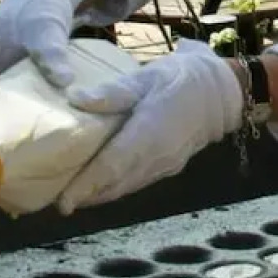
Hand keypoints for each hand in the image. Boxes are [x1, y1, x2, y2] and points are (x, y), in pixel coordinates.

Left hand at [55, 40, 242, 214]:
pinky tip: (99, 186)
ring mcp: (164, 164)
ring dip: (99, 195)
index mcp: (150, 133)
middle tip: (54, 202)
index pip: (112, 166)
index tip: (62, 202)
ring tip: (70, 197)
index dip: (86, 186)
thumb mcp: (149, 75)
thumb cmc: (182, 77)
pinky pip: (136, 182)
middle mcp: (157, 156)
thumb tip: (74, 98)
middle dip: (85, 196)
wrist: (223, 92)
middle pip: (115, 184)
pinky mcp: (168, 166)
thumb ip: (113, 90)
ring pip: (125, 187)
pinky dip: (115, 188)